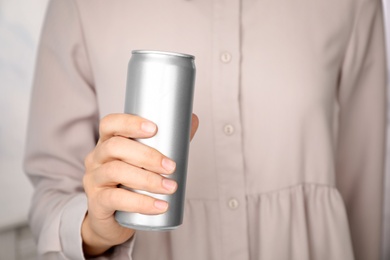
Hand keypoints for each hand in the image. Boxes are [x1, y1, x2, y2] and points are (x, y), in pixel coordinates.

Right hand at [82, 113, 198, 256]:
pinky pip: (115, 199)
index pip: (110, 124)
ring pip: (115, 172)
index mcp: (107, 142)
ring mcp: (93, 180)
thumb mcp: (144, 162)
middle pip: (115, 147)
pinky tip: (159, 206)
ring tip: (170, 187)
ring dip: (147, 179)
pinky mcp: (96, 202)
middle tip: (172, 166)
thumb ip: (167, 142)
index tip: (154, 128)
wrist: (112, 219)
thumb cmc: (131, 182)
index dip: (130, 123)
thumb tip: (192, 120)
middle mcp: (96, 157)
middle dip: (147, 155)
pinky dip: (141, 203)